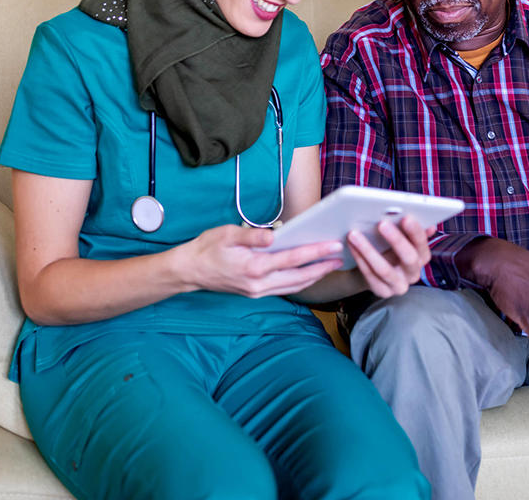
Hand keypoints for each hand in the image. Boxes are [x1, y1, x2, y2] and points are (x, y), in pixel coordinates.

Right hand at [179, 225, 343, 297]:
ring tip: (330, 266)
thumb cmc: (207, 249)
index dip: (315, 252)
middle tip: (340, 258)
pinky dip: (300, 282)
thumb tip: (274, 234)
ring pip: (294, 287)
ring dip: (314, 277)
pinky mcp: (256, 293)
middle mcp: (259, 284)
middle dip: (322, 268)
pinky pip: (285, 289)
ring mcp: (258, 291)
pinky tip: (308, 273)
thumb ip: (252, 236)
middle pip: (299, 277)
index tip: (332, 245)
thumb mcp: (227, 234)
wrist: (189, 271)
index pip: (293, 259)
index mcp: (254, 267)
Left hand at [347, 216, 435, 297]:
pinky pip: (369, 275)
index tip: (406, 217)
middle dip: (396, 240)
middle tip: (382, 223)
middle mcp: (414, 273)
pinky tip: (351, 245)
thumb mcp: (401, 238)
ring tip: (355, 234)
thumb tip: (429, 225)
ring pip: (384, 269)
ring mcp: (399, 285)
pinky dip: (359, 258)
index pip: (422, 243)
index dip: (415, 231)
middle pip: (409, 258)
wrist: (375, 270)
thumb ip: (410, 230)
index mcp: (422, 257)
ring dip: (368, 250)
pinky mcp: (383, 291)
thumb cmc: (389, 248)